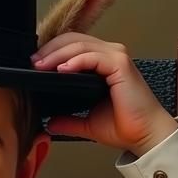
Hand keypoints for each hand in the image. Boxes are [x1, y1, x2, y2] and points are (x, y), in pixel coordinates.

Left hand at [33, 33, 177, 155]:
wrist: (144, 136)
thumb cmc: (125, 127)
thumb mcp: (87, 123)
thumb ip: (68, 120)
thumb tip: (49, 123)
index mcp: (102, 64)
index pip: (73, 46)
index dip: (52, 51)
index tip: (34, 65)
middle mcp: (110, 55)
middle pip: (73, 40)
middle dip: (50, 50)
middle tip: (33, 63)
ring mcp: (116, 57)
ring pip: (80, 45)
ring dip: (57, 54)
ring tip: (41, 66)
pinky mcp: (120, 64)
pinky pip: (92, 56)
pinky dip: (75, 61)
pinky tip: (61, 69)